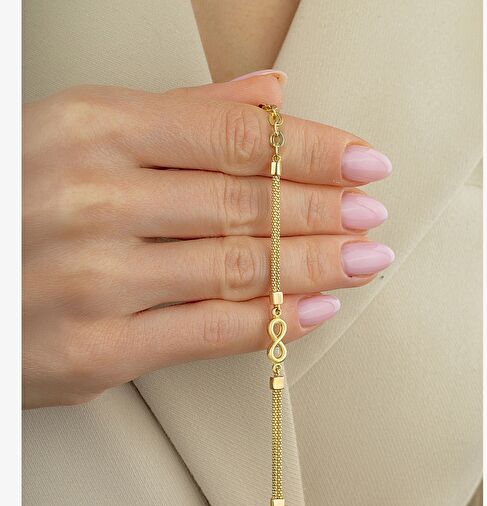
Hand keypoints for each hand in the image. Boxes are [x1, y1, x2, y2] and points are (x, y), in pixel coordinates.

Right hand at [23, 72, 392, 407]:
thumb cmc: (15, 208)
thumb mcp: (77, 138)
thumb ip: (177, 116)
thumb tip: (268, 95)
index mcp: (92, 130)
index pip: (233, 136)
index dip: (311, 150)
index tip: (362, 162)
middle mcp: (94, 200)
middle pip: (243, 203)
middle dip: (323, 210)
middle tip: (371, 215)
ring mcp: (96, 279)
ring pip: (235, 267)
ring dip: (313, 265)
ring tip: (361, 260)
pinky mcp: (97, 349)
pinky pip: (206, 330)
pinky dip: (269, 321)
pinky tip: (314, 309)